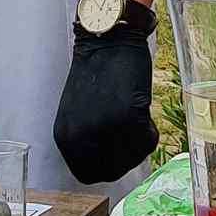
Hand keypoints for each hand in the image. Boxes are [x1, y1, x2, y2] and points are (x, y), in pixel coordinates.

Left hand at [51, 29, 156, 184]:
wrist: (109, 41)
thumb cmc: (96, 74)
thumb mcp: (78, 114)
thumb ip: (87, 142)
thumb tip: (104, 165)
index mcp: (65, 137)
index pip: (86, 174)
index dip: (105, 168)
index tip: (116, 155)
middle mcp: (81, 137)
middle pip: (111, 172)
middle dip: (125, 160)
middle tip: (130, 138)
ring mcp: (104, 129)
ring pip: (132, 160)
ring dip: (139, 145)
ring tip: (134, 119)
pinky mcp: (128, 118)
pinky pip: (147, 142)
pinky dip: (150, 131)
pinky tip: (142, 112)